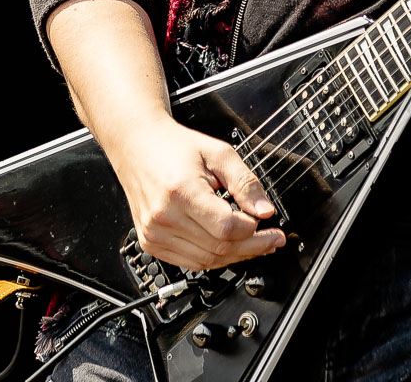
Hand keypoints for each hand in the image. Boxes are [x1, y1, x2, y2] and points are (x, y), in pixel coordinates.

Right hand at [107, 114, 286, 271]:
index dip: (254, 230)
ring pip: (206, 261)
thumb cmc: (174, 147)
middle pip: (218, 249)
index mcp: (181, 193)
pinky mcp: (150, 243)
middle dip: (253, 247)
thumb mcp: (219, 153)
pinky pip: (190, 262)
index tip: (270, 224)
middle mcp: (164, 218)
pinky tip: (229, 248)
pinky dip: (213, 259)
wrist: (138, 147)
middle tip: (272, 240)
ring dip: (235, 256)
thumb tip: (265, 210)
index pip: (226, 228)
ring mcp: (154, 234)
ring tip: (256, 245)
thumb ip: (245, 182)